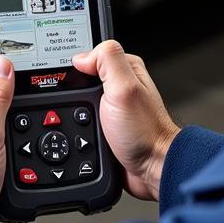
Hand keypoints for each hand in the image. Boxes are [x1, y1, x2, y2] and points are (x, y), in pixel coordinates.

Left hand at [0, 56, 14, 222]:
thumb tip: (3, 64)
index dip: (4, 74)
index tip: (24, 73)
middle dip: (15, 107)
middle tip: (28, 113)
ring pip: (2, 126)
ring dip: (16, 131)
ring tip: (22, 139)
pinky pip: (2, 146)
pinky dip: (14, 149)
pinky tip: (22, 155)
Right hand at [71, 40, 179, 200]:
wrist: (152, 170)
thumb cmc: (146, 133)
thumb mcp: (124, 88)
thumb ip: (106, 60)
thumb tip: (81, 55)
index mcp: (125, 68)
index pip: (91, 52)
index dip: (76, 61)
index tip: (72, 77)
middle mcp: (119, 85)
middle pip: (80, 78)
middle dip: (73, 90)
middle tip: (82, 104)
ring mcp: (111, 107)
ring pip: (77, 100)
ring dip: (73, 111)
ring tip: (83, 121)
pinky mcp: (104, 125)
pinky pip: (79, 119)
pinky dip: (76, 126)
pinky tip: (80, 131)